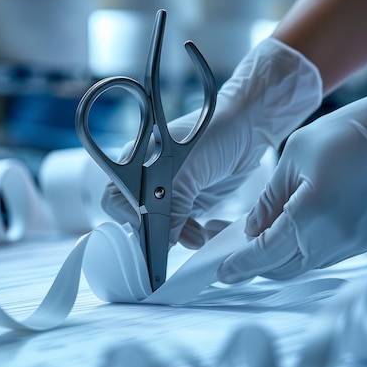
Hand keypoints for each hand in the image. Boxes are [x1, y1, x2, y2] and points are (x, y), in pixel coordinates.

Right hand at [102, 37, 322, 247]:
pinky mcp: (190, 200)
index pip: (116, 199)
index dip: (129, 218)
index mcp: (136, 161)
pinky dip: (191, 233)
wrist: (250, 125)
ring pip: (162, 227)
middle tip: (176, 238)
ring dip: (178, 236)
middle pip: (138, 218)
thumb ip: (173, 206)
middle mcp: (148, 177)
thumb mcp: (190, 170)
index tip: (152, 229)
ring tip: (197, 236)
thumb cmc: (217, 133)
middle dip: (157, 232)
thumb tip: (164, 240)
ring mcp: (170, 191)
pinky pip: (183, 227)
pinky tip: (203, 232)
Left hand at [219, 0, 366, 282]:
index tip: (220, 271)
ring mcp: (354, 244)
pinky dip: (303, 251)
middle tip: (232, 252)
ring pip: (305, 265)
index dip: (240, 265)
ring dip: (280, 259)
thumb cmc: (350, 134)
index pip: (265, 255)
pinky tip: (291, 233)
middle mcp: (334, 241)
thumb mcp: (294, 157)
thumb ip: (270, 200)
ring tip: (259, 238)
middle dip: (256, 265)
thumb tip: (254, 229)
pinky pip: (325, 256)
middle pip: (284, 269)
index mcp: (311, 218)